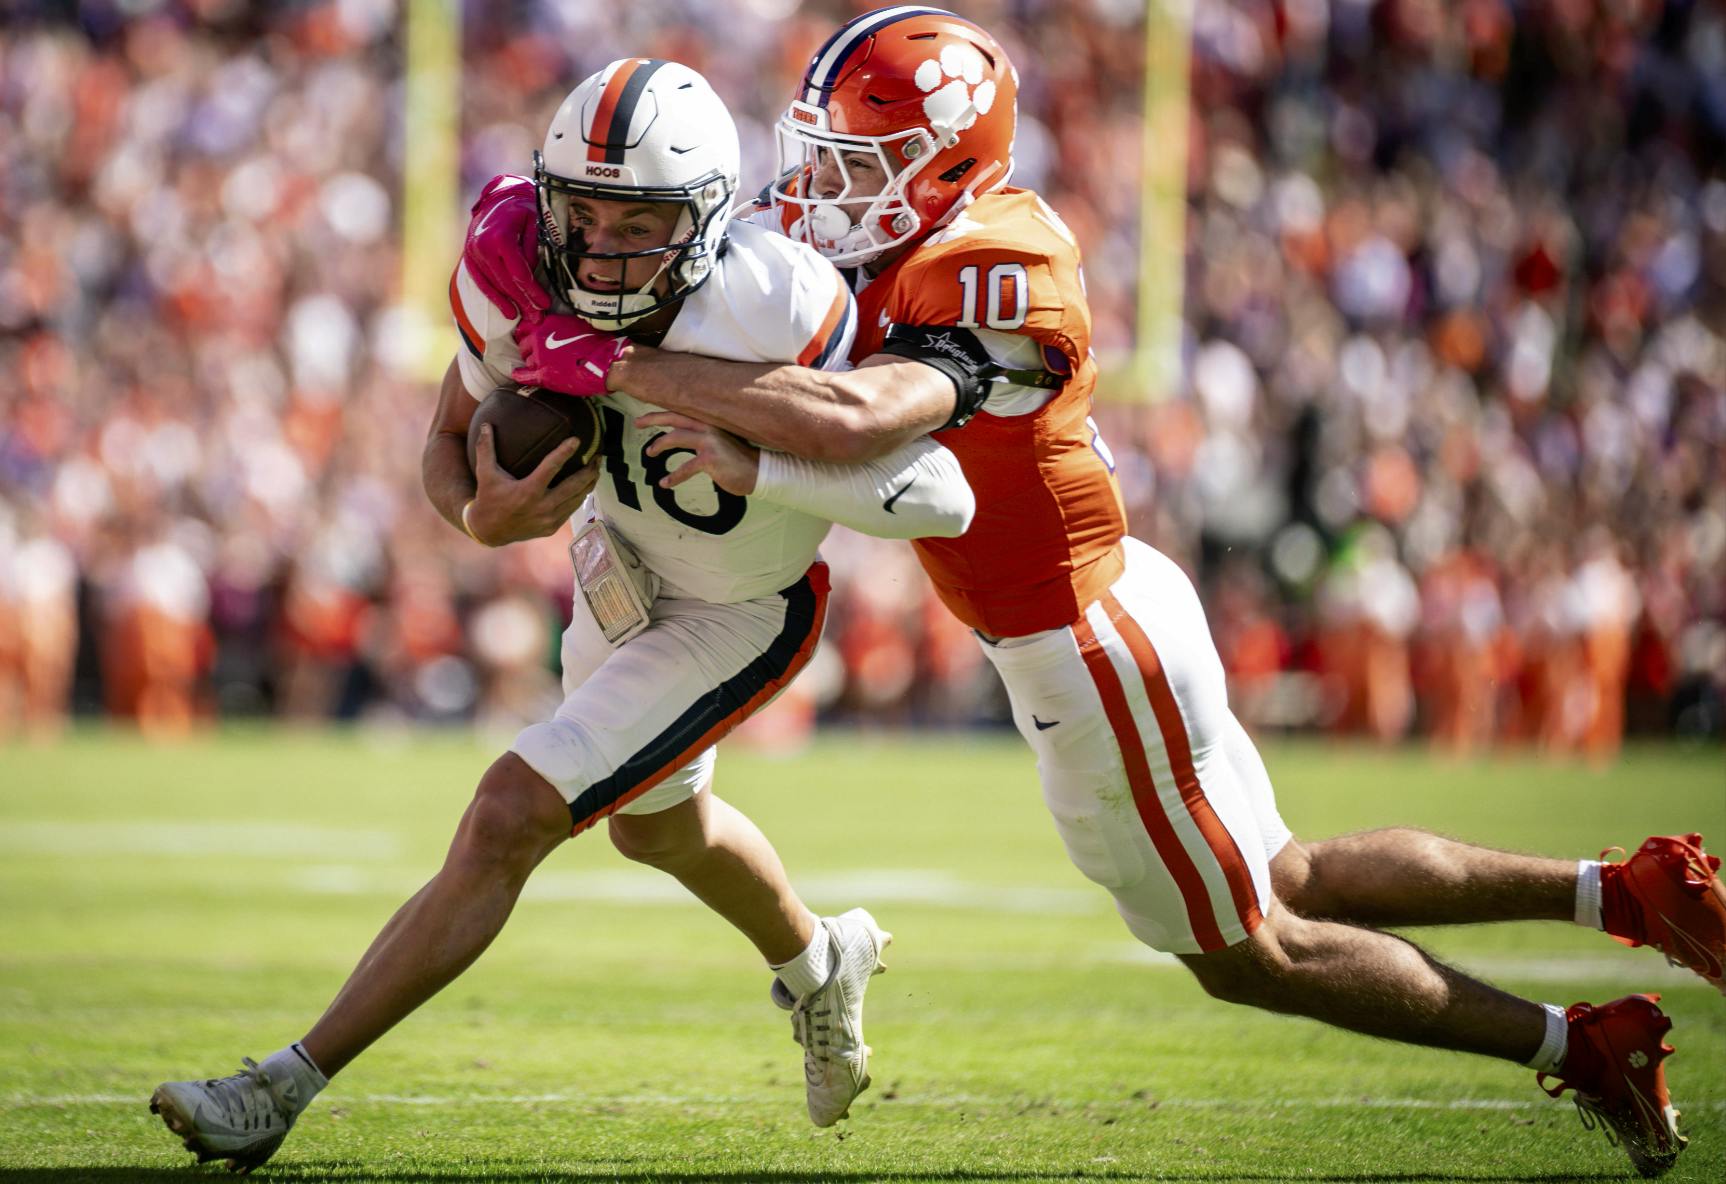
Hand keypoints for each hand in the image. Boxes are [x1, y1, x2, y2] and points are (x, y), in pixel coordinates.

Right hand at [464, 174, 550, 321]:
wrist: (497, 199)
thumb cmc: (521, 210)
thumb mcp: (534, 223)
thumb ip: (532, 248)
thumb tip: (531, 274)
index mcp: (500, 237)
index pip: (519, 274)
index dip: (532, 292)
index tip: (545, 304)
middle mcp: (482, 247)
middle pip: (506, 283)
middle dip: (524, 302)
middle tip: (538, 317)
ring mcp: (472, 253)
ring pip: (493, 285)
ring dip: (509, 304)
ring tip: (525, 318)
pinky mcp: (469, 258)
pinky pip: (481, 282)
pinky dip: (494, 297)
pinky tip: (507, 310)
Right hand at [464, 423, 599, 544]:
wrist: (489, 531)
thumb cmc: (488, 498)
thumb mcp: (485, 474)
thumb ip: (485, 449)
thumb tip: (485, 424)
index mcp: (528, 491)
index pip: (551, 467)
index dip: (564, 452)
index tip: (577, 440)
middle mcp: (542, 506)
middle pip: (574, 486)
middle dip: (589, 470)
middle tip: (598, 456)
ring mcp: (549, 519)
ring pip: (577, 499)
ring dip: (589, 483)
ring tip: (597, 468)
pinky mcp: (552, 527)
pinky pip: (571, 509)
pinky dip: (580, 496)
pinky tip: (586, 486)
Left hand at [512, 313, 626, 396]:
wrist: (608, 363)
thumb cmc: (600, 343)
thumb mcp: (578, 325)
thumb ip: (562, 327)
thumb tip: (557, 331)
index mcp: (549, 324)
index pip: (527, 326)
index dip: (528, 333)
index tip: (529, 337)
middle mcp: (540, 338)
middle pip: (524, 344)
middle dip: (527, 348)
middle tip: (533, 352)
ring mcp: (540, 358)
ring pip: (527, 360)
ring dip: (531, 362)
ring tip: (537, 365)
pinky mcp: (544, 376)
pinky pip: (525, 376)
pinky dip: (520, 375)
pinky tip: (517, 374)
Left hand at [637, 411, 759, 495]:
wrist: (760, 471)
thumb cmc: (739, 458)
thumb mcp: (721, 440)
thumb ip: (704, 434)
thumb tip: (683, 435)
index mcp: (710, 421)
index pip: (681, 411)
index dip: (661, 413)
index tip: (645, 416)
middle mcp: (708, 426)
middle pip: (674, 417)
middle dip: (652, 419)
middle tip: (637, 424)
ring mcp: (709, 441)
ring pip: (675, 437)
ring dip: (659, 445)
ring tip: (650, 453)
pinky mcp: (710, 459)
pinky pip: (685, 468)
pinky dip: (673, 477)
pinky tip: (665, 483)